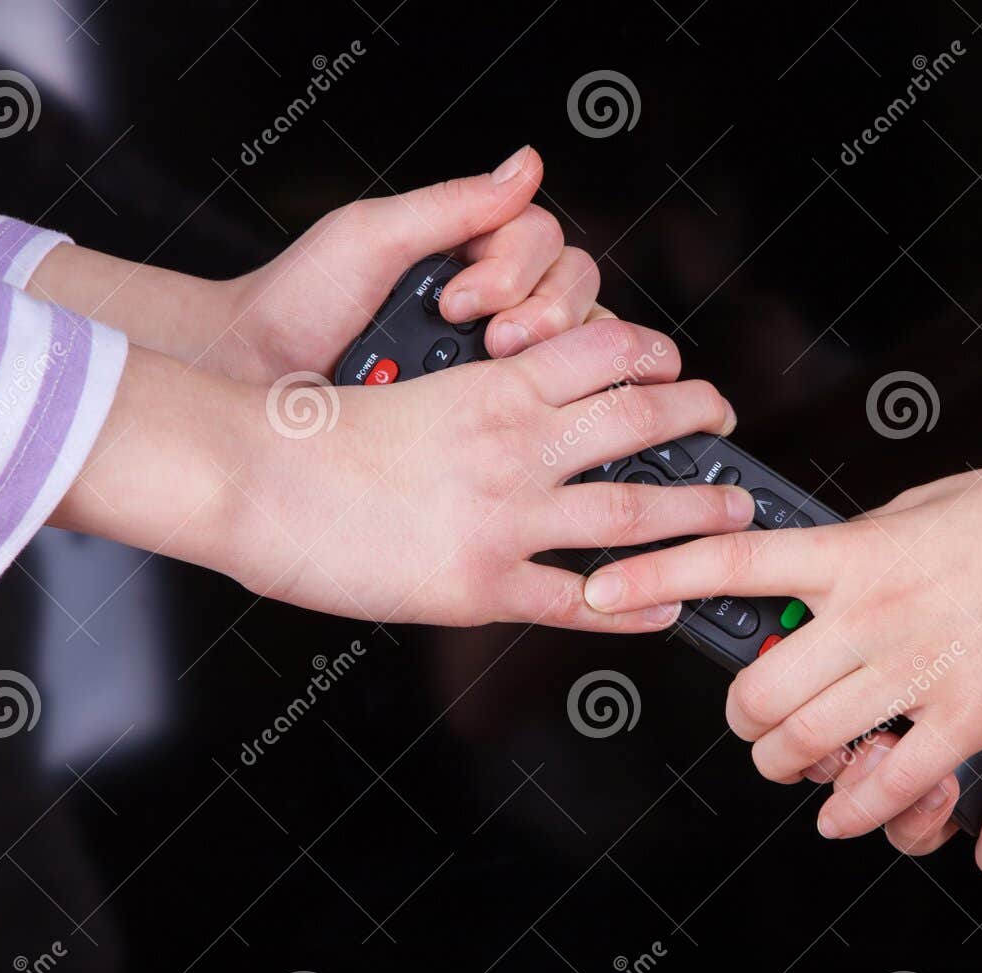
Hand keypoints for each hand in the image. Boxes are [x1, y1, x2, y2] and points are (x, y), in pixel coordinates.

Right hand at [57, 320, 751, 628]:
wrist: (249, 478)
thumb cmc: (311, 430)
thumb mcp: (411, 384)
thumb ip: (477, 394)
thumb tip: (522, 397)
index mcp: (494, 387)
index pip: (604, 352)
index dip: (655, 357)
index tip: (679, 368)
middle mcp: (516, 446)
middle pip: (640, 421)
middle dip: (699, 420)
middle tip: (726, 425)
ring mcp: (506, 518)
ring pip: (634, 512)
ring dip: (696, 512)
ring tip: (733, 511)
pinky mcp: (482, 585)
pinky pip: (580, 600)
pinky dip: (632, 607)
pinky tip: (663, 610)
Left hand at [214, 146, 599, 382]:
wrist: (258, 375)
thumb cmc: (299, 303)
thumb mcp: (373, 236)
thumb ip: (454, 203)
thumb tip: (527, 164)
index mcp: (467, 245)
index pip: (543, 240)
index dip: (518, 269)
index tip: (460, 299)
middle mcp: (491, 295)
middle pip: (573, 286)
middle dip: (542, 312)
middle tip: (491, 337)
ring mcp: (493, 349)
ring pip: (574, 339)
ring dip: (542, 350)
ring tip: (490, 363)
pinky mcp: (486, 399)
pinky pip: (544, 390)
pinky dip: (533, 389)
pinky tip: (496, 398)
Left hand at [578, 450, 981, 837]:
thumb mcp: (920, 506)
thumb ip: (858, 543)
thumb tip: (817, 564)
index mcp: (853, 552)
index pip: (728, 563)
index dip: (652, 575)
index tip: (599, 584)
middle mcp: (870, 614)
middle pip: (757, 688)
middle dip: (742, 717)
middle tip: (751, 720)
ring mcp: (916, 670)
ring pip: (807, 742)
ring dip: (785, 763)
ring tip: (790, 761)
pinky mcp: (967, 716)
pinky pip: (887, 782)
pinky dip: (852, 809)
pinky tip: (841, 813)